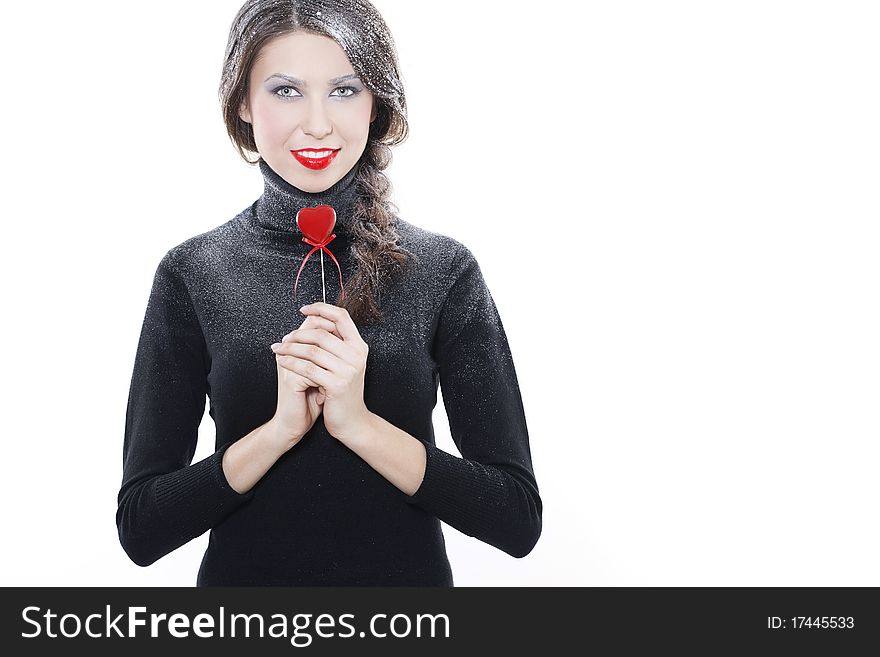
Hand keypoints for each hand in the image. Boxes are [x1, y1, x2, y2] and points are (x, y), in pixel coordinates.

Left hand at [270, 302, 371, 443]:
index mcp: (358, 346)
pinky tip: (282, 362)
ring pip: (312, 350)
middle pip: (322, 333)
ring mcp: (348, 370)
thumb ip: (334, 344)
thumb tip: (313, 321)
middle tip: (283, 339)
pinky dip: (291, 363)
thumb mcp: (344, 364)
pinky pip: (308, 368)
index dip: (321, 308)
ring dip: (290, 348)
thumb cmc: (342, 392)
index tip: (304, 310)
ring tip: (278, 349)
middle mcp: (356, 355)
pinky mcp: (337, 384)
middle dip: (297, 334)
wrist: (351, 421)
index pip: (341, 317)